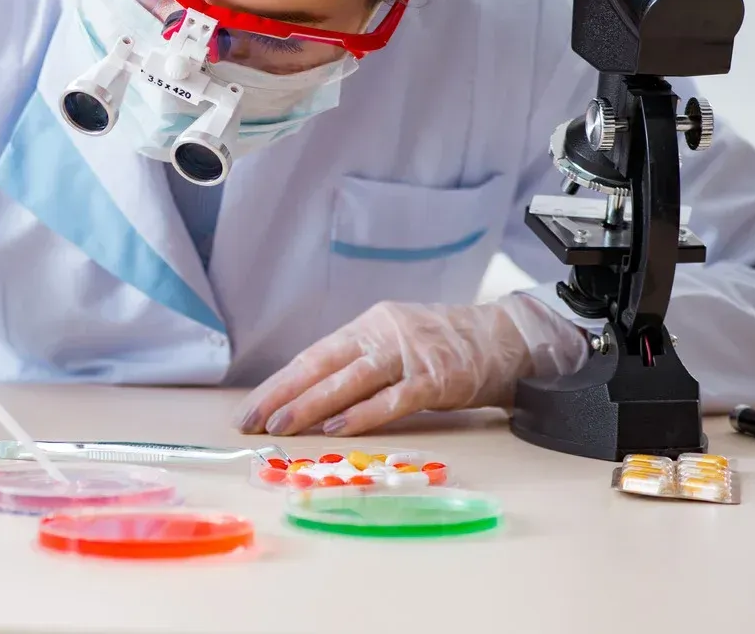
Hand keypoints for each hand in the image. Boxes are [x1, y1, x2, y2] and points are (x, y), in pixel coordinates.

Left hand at [234, 295, 588, 436]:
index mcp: (366, 326)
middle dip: (283, 395)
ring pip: (352, 380)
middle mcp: (382, 334)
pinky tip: (338, 428)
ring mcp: (410, 354)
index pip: (312, 356)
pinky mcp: (437, 378)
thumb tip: (307, 397)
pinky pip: (394, 398)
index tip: (249, 409)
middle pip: (322, 365)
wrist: (505, 339)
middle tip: (251, 420)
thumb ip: (357, 364)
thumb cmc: (443, 347)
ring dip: (314, 405)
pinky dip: (365, 414)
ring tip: (284, 426)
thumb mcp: (392, 343)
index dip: (278, 384)